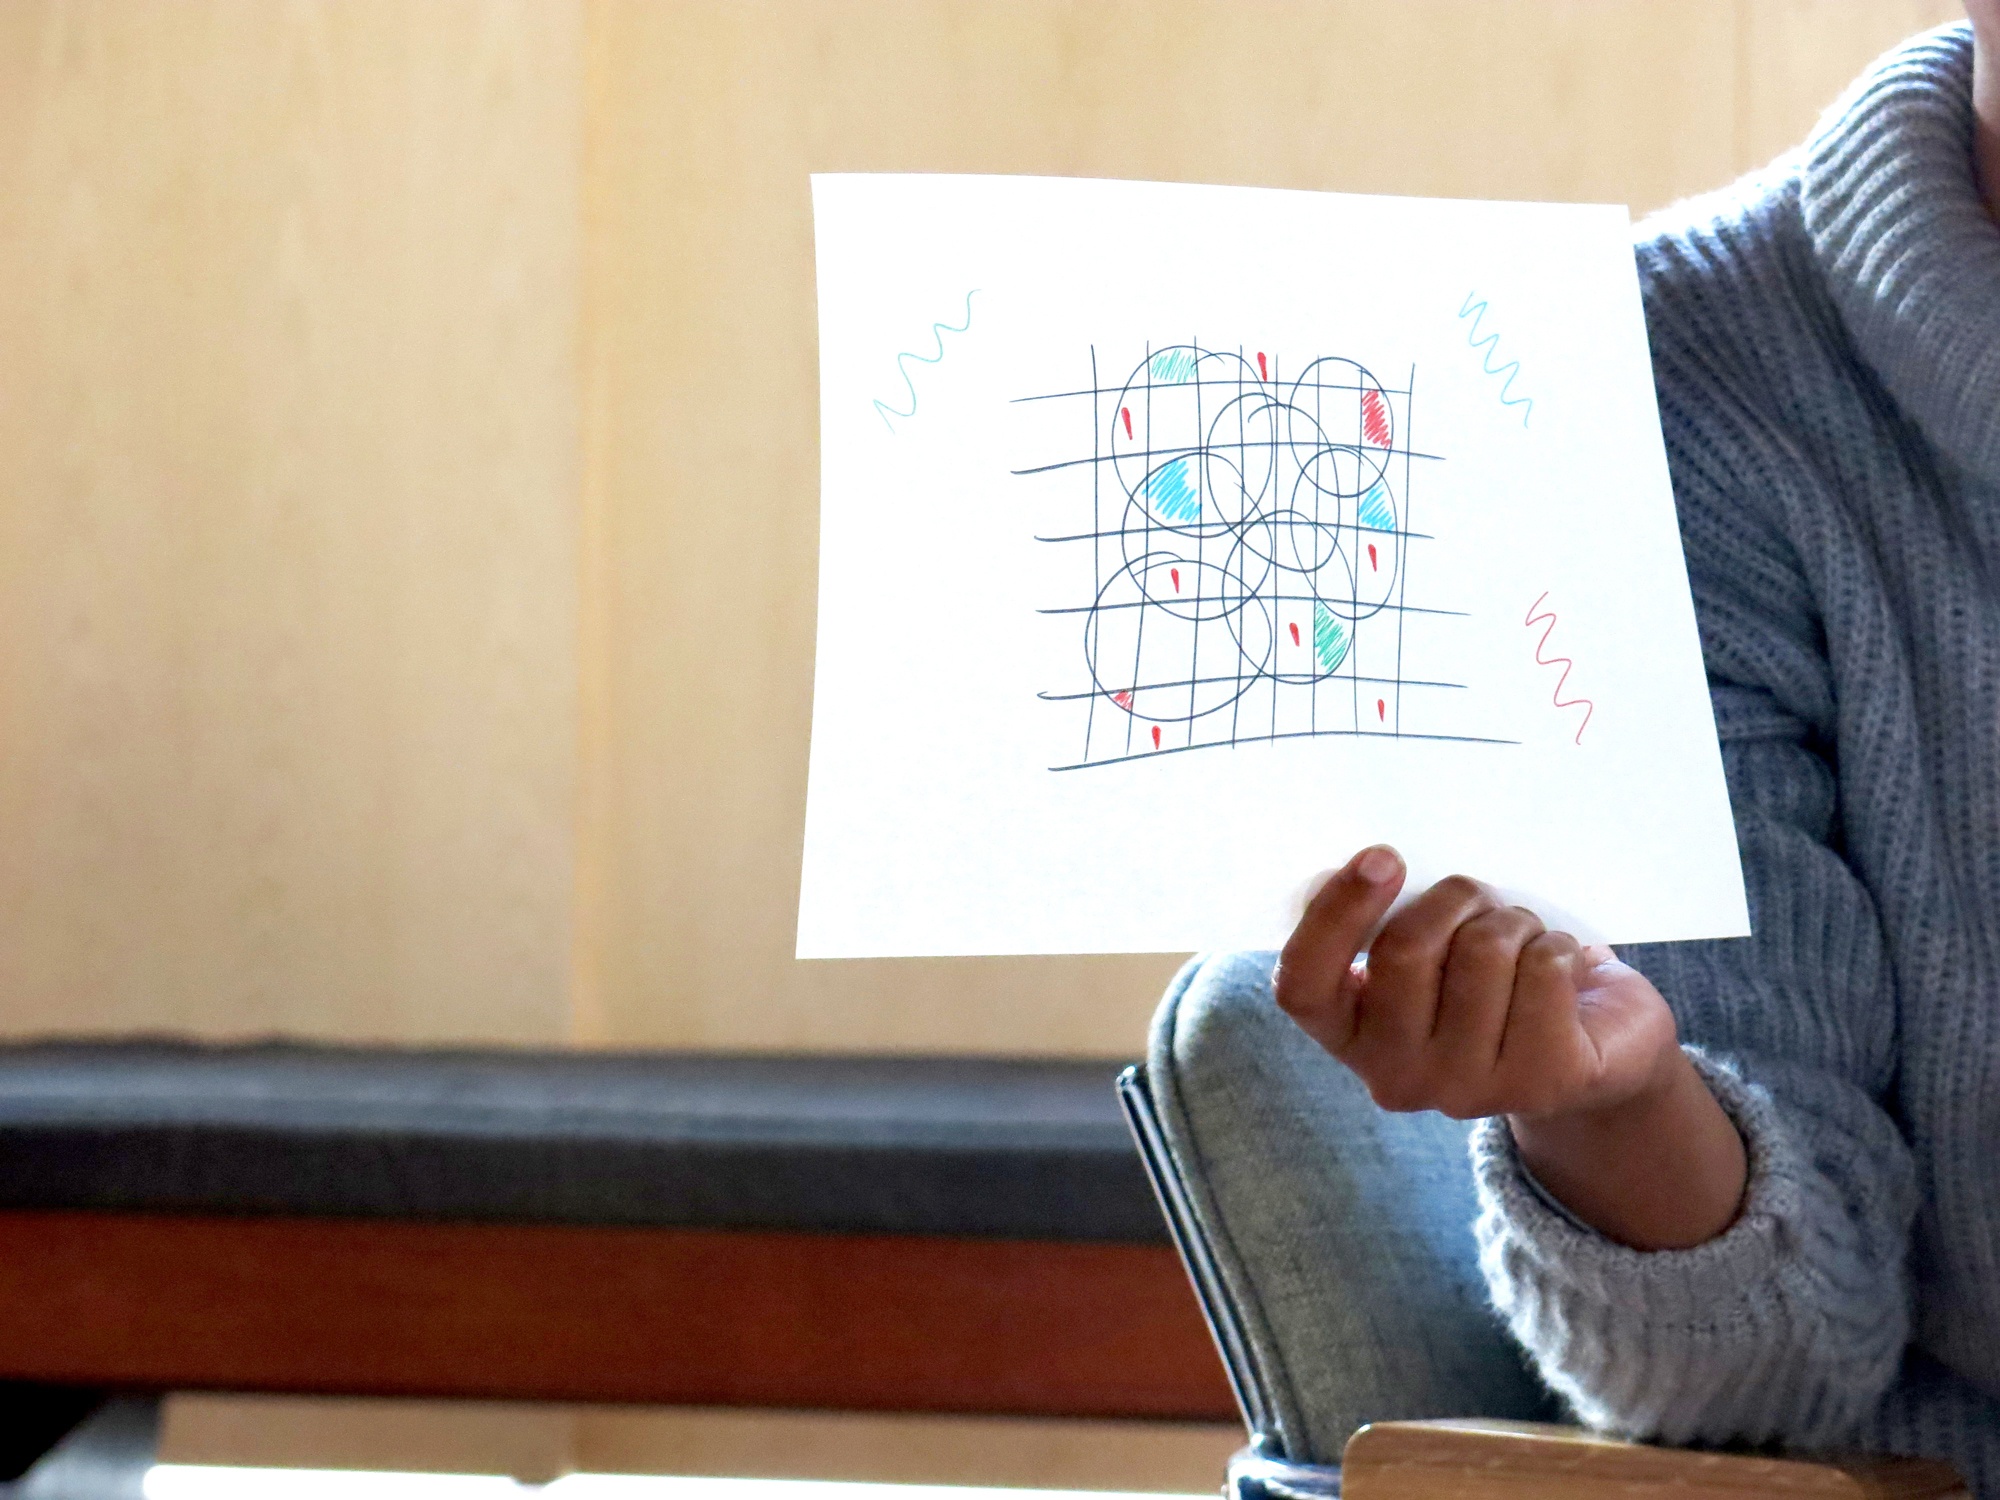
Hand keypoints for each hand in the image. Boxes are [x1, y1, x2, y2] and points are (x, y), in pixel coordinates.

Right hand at [1273, 845, 1677, 1121]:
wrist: (1595, 1048)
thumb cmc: (1489, 978)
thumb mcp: (1425, 952)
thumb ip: (1388, 923)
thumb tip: (1372, 868)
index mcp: (1349, 1034)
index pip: (1303, 983)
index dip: (1333, 914)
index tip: (1383, 857)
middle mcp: (1396, 1075)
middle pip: (1405, 948)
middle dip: (1455, 898)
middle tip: (1481, 903)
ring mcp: (1467, 1090)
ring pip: (1482, 951)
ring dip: (1513, 924)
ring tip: (1525, 946)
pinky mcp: (1542, 1082)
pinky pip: (1542, 969)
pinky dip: (1558, 948)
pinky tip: (1561, 974)